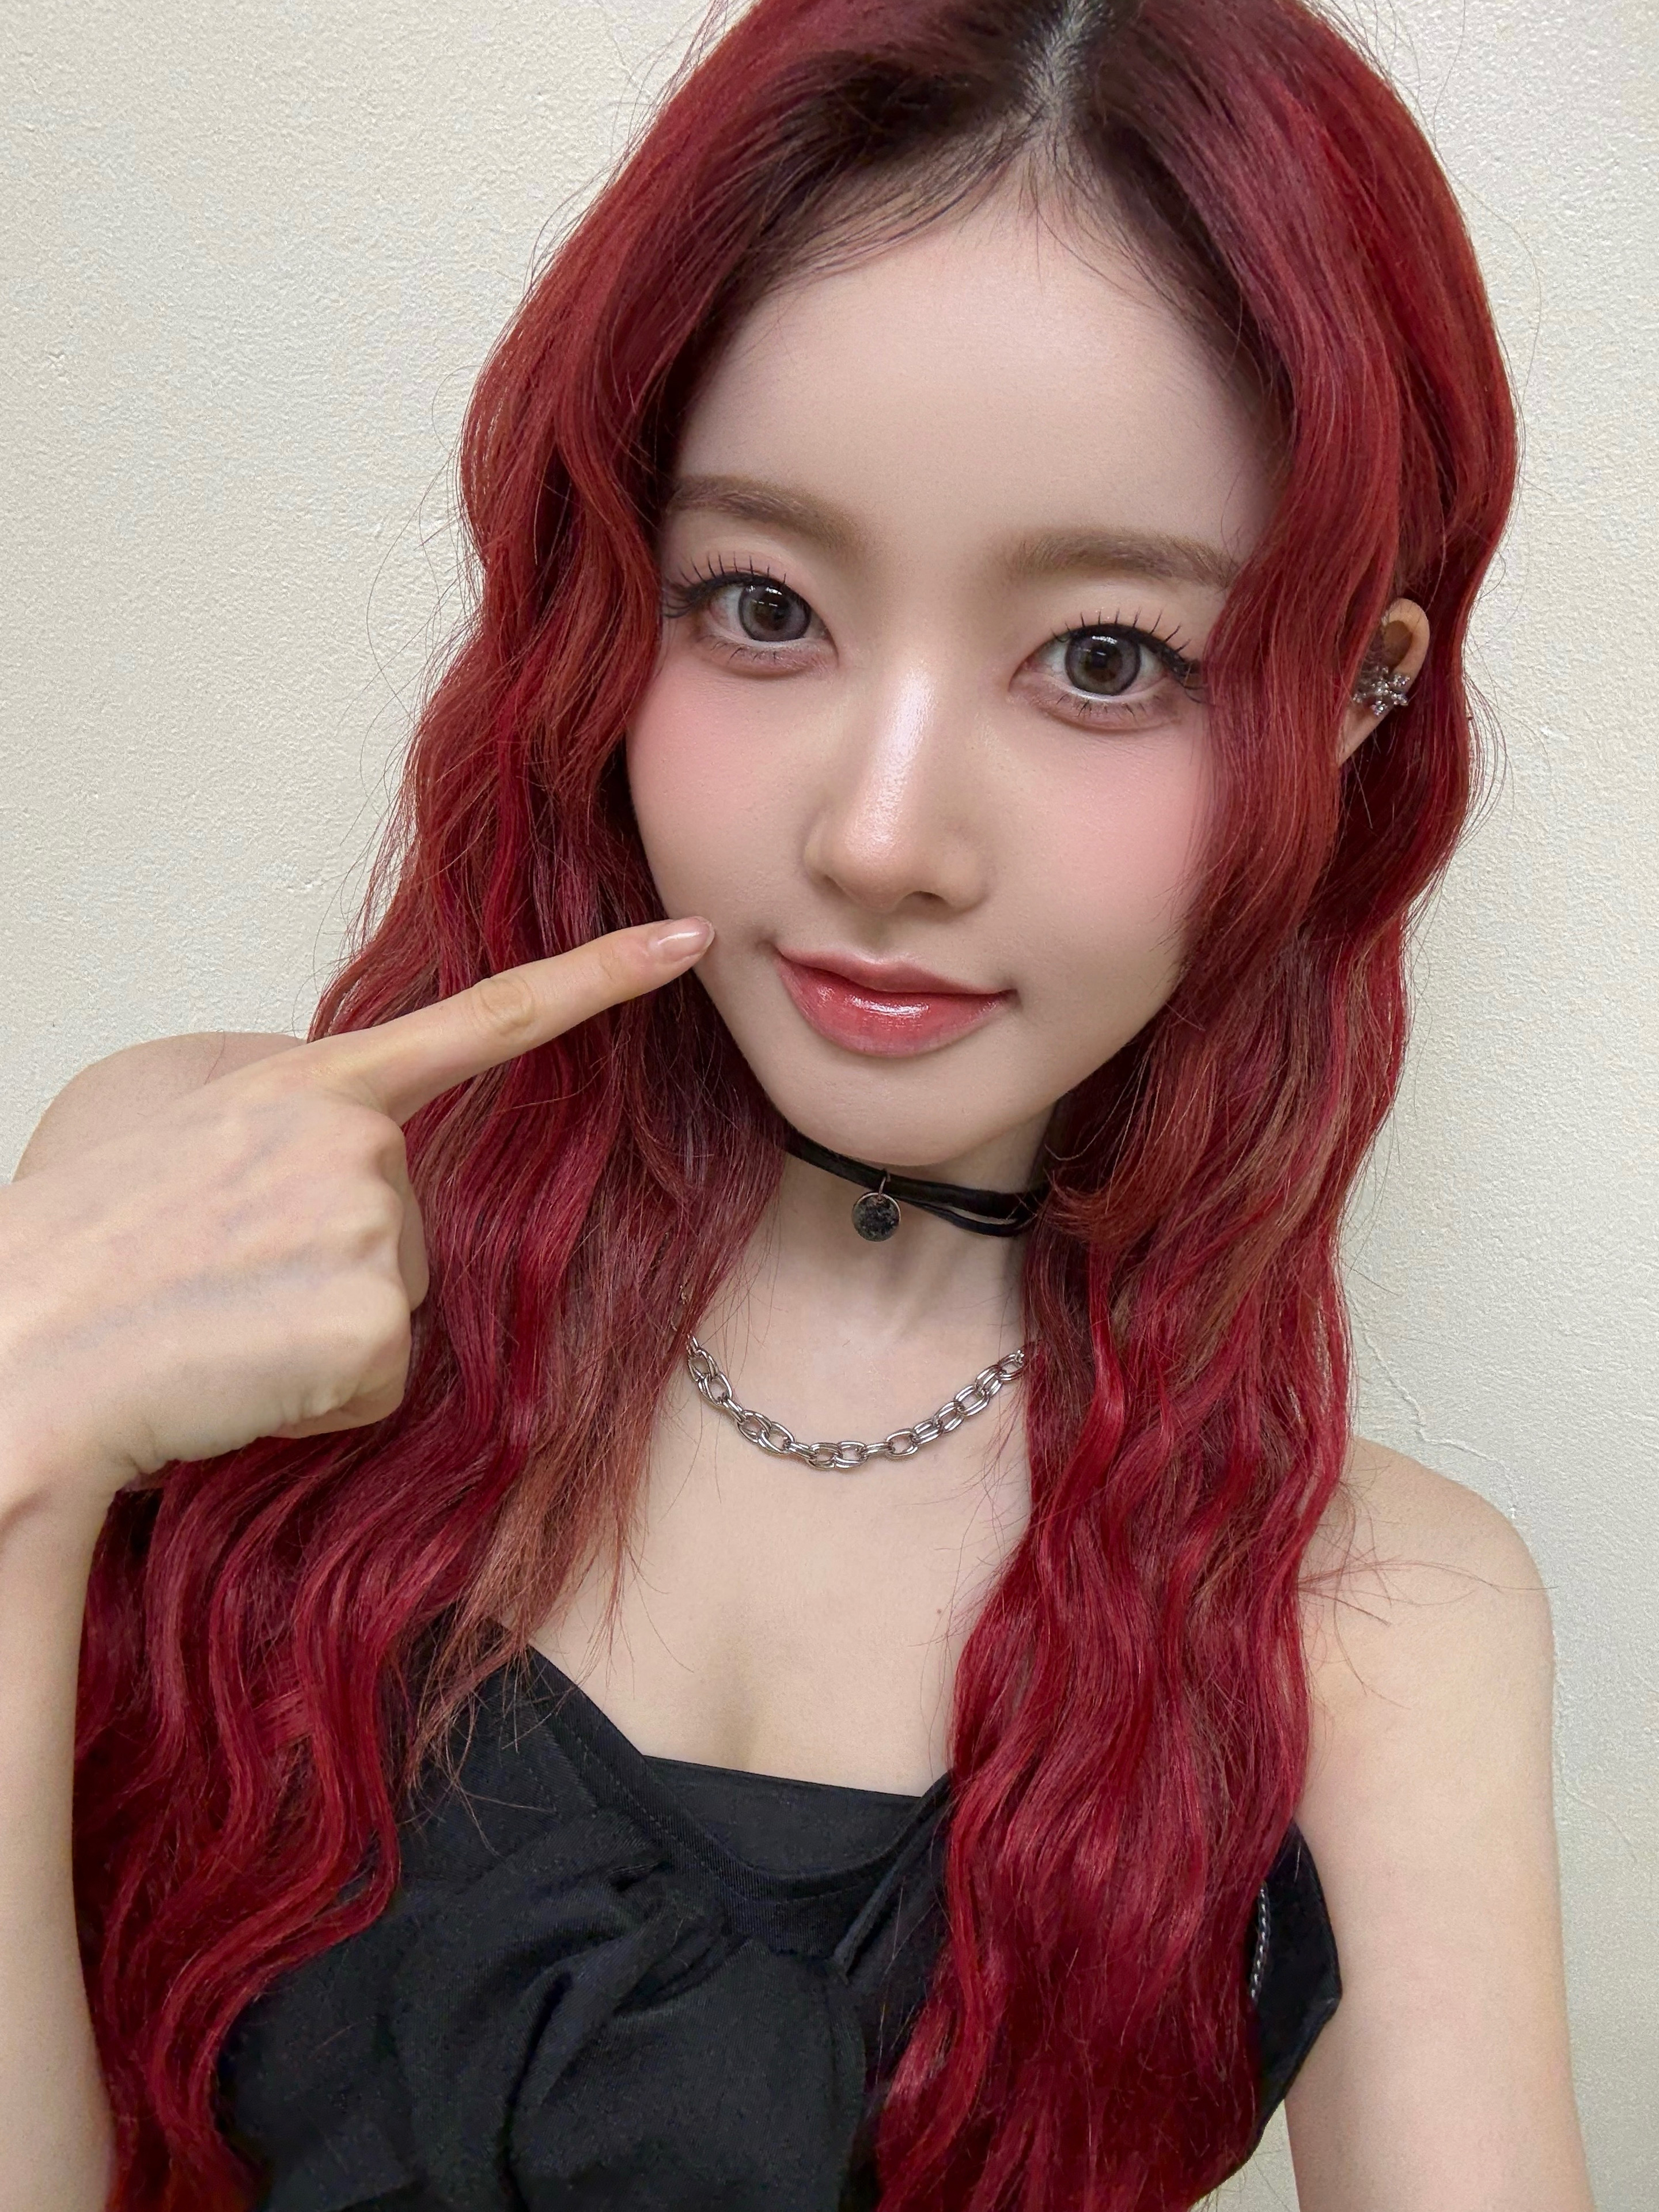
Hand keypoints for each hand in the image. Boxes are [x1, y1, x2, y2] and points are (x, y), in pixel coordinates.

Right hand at [0, 920, 713, 1516]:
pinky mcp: (366, 1325)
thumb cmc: (76, 1255)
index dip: (599, 980)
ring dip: (319, 1337)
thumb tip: (358, 1162)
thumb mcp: (175, 1136)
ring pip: (396, 1308)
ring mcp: (365, 1226)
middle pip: (415, 1228)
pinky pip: (380, 1382)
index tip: (689, 944)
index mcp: (304, 1084)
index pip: (483, 1018)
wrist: (16, 1356)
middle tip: (222, 1284)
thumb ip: (286, 1124)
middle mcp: (352, 1140)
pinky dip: (318, 1400)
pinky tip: (238, 1378)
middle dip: (336, 1274)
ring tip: (219, 1326)